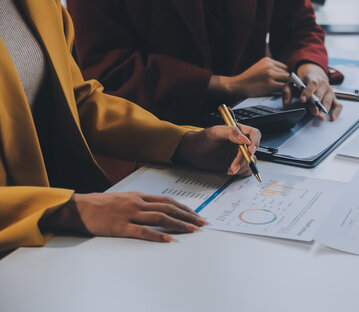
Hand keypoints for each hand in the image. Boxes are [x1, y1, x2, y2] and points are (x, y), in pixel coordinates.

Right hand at [40, 192, 205, 241]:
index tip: (196, 214)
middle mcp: (137, 202)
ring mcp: (130, 214)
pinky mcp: (121, 226)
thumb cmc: (100, 204)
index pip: (167, 200)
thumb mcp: (123, 198)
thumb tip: (157, 207)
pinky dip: (157, 235)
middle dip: (188, 216)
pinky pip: (142, 231)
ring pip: (160, 217)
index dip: (184, 207)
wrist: (79, 208)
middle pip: (168, 208)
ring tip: (192, 230)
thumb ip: (140, 201)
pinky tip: (168, 239)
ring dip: (178, 224)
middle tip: (202, 223)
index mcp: (139, 195)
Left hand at [174, 124, 260, 174]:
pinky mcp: (237, 164)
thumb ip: (231, 132)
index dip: (255, 142)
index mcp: (238, 131)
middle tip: (234, 165)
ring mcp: (239, 154)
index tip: (250, 150)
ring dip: (242, 166)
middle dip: (244, 159)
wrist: (193, 153)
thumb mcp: (215, 132)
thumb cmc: (202, 139)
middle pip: (252, 150)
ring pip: (251, 161)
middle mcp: (241, 142)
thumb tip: (245, 139)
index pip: (253, 134)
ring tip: (230, 169)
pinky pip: (246, 169)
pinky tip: (230, 171)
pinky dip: (241, 172)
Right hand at [209, 57, 289, 97]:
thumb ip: (270, 70)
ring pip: (287, 80)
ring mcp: (270, 74)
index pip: (283, 67)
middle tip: (285, 92)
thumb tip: (284, 78)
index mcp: (267, 60)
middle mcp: (269, 65)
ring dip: (287, 89)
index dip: (284, 76)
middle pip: (287, 73)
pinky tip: (284, 100)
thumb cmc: (248, 80)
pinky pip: (284, 87)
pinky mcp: (270, 83)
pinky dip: (285, 94)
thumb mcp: (260, 69)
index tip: (284, 84)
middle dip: (286, 83)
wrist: (237, 85)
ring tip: (285, 98)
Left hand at [282, 63, 341, 120]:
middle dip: (316, 104)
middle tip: (313, 112)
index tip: (302, 100)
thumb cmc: (302, 84)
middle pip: (320, 94)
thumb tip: (286, 104)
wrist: (314, 78)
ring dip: (325, 109)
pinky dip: (337, 112)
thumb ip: (286, 92)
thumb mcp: (291, 84)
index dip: (307, 92)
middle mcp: (323, 84)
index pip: (312, 84)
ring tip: (321, 118)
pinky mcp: (334, 98)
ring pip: (329, 100)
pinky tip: (332, 118)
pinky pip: (338, 105)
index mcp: (312, 78)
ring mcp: (329, 91)